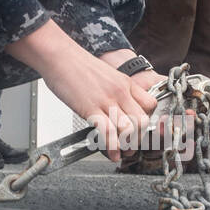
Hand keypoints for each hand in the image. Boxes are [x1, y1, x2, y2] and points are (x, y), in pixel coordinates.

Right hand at [5, 22, 161, 161]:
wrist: (59, 56)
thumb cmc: (78, 65)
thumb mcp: (107, 75)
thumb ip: (116, 90)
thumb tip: (118, 107)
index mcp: (125, 83)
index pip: (150, 105)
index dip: (147, 119)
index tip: (140, 128)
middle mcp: (120, 92)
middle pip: (143, 121)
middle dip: (139, 137)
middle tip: (132, 144)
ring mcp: (107, 101)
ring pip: (129, 129)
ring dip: (127, 144)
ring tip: (122, 150)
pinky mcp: (91, 108)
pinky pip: (108, 132)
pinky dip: (112, 146)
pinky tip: (112, 153)